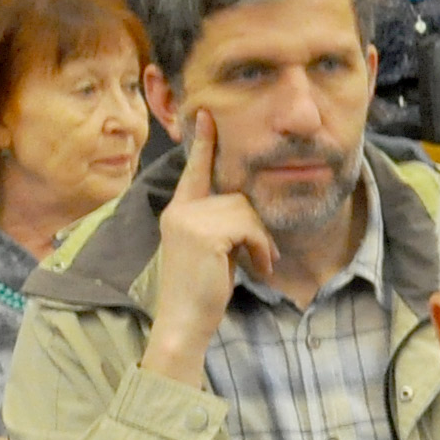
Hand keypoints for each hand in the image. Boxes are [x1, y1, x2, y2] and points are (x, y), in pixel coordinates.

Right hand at [139, 120, 275, 384]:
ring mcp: (189, 220)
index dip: (203, 142)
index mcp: (178, 212)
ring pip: (245, 210)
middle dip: (255, 227)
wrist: (182, 324)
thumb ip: (219, 224)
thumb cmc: (199, 294)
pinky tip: (258, 268)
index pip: (193, 170)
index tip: (206, 114)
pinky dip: (261, 247)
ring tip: (259, 265)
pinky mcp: (204, 233)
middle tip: (261, 256)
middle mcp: (179, 210)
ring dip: (261, 240)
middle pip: (236, 196)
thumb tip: (247, 211)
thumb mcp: (209, 251)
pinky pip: (248, 226)